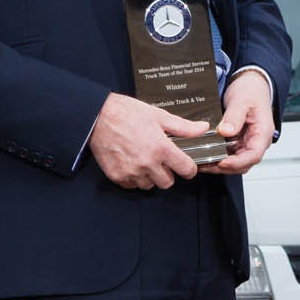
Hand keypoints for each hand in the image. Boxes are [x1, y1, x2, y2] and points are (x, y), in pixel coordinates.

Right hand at [89, 93, 207, 189]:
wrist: (97, 115)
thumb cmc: (128, 113)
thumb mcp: (159, 116)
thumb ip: (183, 127)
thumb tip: (203, 128)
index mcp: (161, 148)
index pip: (186, 170)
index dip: (189, 168)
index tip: (185, 165)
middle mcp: (147, 163)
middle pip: (168, 182)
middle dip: (168, 173)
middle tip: (162, 161)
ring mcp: (131, 171)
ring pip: (149, 185)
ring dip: (150, 177)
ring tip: (145, 161)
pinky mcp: (116, 175)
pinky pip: (131, 185)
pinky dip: (134, 178)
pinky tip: (132, 164)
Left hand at [200, 70, 276, 175]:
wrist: (251, 84)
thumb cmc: (251, 91)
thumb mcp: (242, 100)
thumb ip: (234, 116)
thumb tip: (225, 131)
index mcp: (262, 133)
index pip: (254, 155)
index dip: (237, 162)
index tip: (222, 162)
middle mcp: (256, 141)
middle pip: (243, 163)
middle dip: (224, 167)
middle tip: (205, 163)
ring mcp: (247, 142)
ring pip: (235, 162)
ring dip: (219, 164)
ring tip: (202, 161)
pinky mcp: (238, 141)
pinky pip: (229, 154)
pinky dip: (217, 157)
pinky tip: (205, 154)